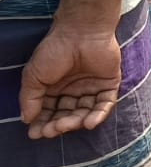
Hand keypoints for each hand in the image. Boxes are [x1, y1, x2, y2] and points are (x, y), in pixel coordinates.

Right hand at [19, 24, 121, 138]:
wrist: (81, 32)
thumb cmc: (54, 50)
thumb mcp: (34, 75)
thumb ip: (30, 98)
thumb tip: (26, 119)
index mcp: (54, 88)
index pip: (48, 111)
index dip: (42, 123)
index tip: (35, 134)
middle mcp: (72, 90)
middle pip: (66, 114)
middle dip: (58, 124)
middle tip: (52, 130)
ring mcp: (91, 88)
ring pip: (85, 112)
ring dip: (76, 121)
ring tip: (66, 125)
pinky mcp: (108, 84)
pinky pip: (105, 104)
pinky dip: (98, 115)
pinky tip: (89, 123)